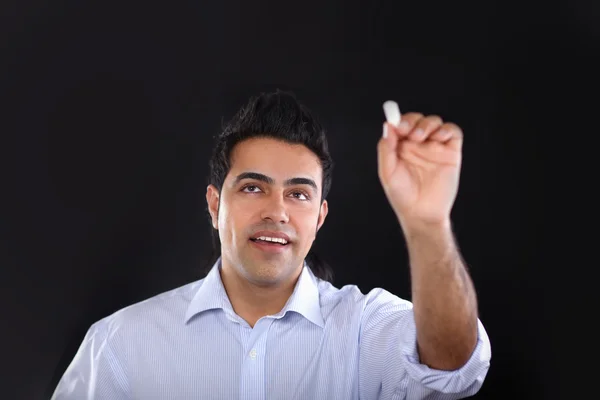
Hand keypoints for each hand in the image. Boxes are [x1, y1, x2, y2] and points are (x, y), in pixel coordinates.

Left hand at [377, 110, 463, 226]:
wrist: (422, 213)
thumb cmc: (402, 195)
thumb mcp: (387, 172)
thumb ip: (386, 149)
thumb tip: (388, 127)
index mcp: (401, 146)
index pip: (402, 124)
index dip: (400, 120)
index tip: (398, 126)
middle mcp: (418, 144)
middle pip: (418, 120)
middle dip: (413, 121)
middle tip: (409, 132)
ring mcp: (435, 147)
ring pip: (435, 123)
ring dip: (428, 124)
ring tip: (420, 137)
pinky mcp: (451, 152)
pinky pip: (453, 132)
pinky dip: (447, 129)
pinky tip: (438, 137)